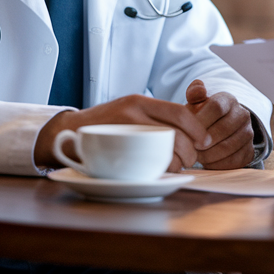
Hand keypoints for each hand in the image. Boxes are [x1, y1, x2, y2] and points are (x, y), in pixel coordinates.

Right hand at [35, 95, 208, 171]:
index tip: (205, 141)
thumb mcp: (131, 111)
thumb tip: (191, 127)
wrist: (69, 132)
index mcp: (142, 101)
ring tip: (176, 166)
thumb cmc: (107, 126)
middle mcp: (134, 111)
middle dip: (190, 151)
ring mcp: (123, 129)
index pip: (180, 112)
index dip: (198, 129)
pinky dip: (160, 170)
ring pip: (164, 149)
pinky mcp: (114, 147)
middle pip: (177, 133)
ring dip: (177, 162)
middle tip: (191, 159)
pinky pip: (147, 161)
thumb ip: (155, 116)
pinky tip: (160, 171)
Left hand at [185, 79, 254, 168]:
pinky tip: (206, 162)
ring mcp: (248, 134)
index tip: (188, 130)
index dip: (201, 120)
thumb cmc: (204, 114)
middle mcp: (242, 115)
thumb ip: (194, 93)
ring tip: (196, 155)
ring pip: (228, 147)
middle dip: (204, 140)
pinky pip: (233, 161)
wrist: (219, 128)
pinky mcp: (248, 152)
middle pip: (223, 129)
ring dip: (209, 154)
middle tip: (190, 147)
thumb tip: (199, 90)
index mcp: (229, 100)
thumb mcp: (197, 101)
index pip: (216, 107)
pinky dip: (218, 164)